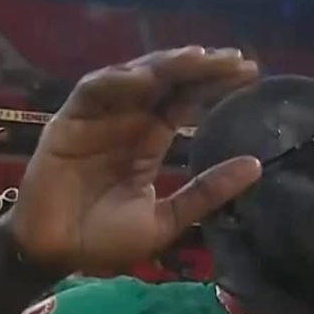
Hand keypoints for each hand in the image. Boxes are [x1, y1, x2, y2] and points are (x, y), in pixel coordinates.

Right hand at [9, 47, 262, 274]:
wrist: (57, 255)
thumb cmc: (105, 239)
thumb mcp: (167, 219)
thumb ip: (206, 192)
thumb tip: (256, 166)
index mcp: (149, 140)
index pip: (186, 100)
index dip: (214, 83)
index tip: (250, 72)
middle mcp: (126, 121)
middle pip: (167, 82)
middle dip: (200, 67)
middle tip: (236, 59)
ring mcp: (97, 118)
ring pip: (135, 78)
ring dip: (166, 65)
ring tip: (199, 58)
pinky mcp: (69, 122)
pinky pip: (92, 92)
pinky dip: (117, 81)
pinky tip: (144, 78)